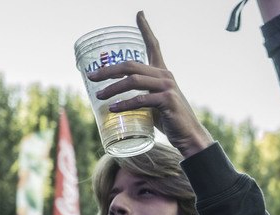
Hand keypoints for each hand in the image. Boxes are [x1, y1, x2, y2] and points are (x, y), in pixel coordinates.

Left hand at [87, 11, 212, 156]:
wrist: (189, 135)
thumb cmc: (170, 120)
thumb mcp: (154, 103)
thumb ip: (141, 95)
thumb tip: (116, 99)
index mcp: (163, 72)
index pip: (153, 45)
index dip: (145, 28)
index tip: (139, 14)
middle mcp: (165, 75)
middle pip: (131, 65)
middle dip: (108, 70)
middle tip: (91, 77)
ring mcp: (167, 86)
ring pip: (133, 81)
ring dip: (112, 88)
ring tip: (98, 95)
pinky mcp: (167, 100)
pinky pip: (140, 99)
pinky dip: (124, 104)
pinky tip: (113, 109)